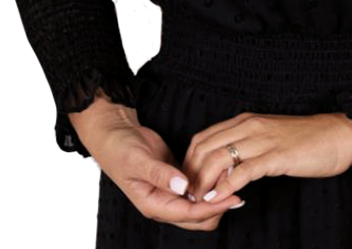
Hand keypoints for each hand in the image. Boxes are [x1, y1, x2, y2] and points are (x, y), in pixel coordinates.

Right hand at [73, 102, 244, 232]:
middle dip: (217, 204)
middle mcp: (163, 203)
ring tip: (232, 175)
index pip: (189, 214)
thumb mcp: (137, 160)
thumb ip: (160, 174)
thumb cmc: (120, 148)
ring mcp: (170, 192)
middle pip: (198, 217)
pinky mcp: (175, 178)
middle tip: (237, 185)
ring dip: (215, 194)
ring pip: (199, 204)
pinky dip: (209, 182)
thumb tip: (183, 187)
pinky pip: (196, 187)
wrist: (115, 133)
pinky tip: (221, 170)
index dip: (212, 207)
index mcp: (153, 204)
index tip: (233, 197)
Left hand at [181, 111, 351, 205]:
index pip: (202, 138)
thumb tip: (224, 172)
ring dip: (204, 183)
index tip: (188, 184)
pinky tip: (221, 198)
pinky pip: (244, 171)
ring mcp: (262, 140)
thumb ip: (246, 149)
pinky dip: (227, 186)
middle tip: (190, 197)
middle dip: (191, 175)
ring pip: (218, 158)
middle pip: (204, 148)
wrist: (338, 134)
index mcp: (245, 121)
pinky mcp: (276, 156)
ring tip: (201, 201)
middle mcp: (249, 126)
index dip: (189, 162)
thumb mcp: (268, 138)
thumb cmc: (305, 139)